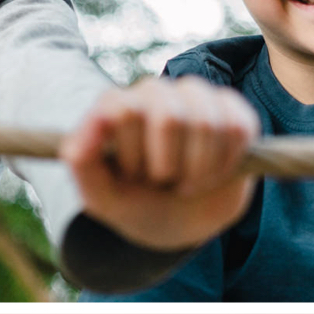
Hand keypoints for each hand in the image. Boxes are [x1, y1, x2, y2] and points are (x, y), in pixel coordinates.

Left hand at [62, 79, 257, 254]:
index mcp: (115, 105)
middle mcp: (152, 91)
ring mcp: (194, 95)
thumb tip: (75, 144)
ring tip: (187, 183)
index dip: (134, 154)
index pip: (124, 111)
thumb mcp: (101, 197)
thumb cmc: (135, 203)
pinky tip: (214, 174)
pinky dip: (226, 164)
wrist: (181, 221)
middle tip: (162, 181)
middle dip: (168, 166)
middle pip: (168, 117)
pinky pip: (238, 128)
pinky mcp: (231, 108)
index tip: (134, 177)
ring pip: (206, 122)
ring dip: (199, 169)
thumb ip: (82, 167)